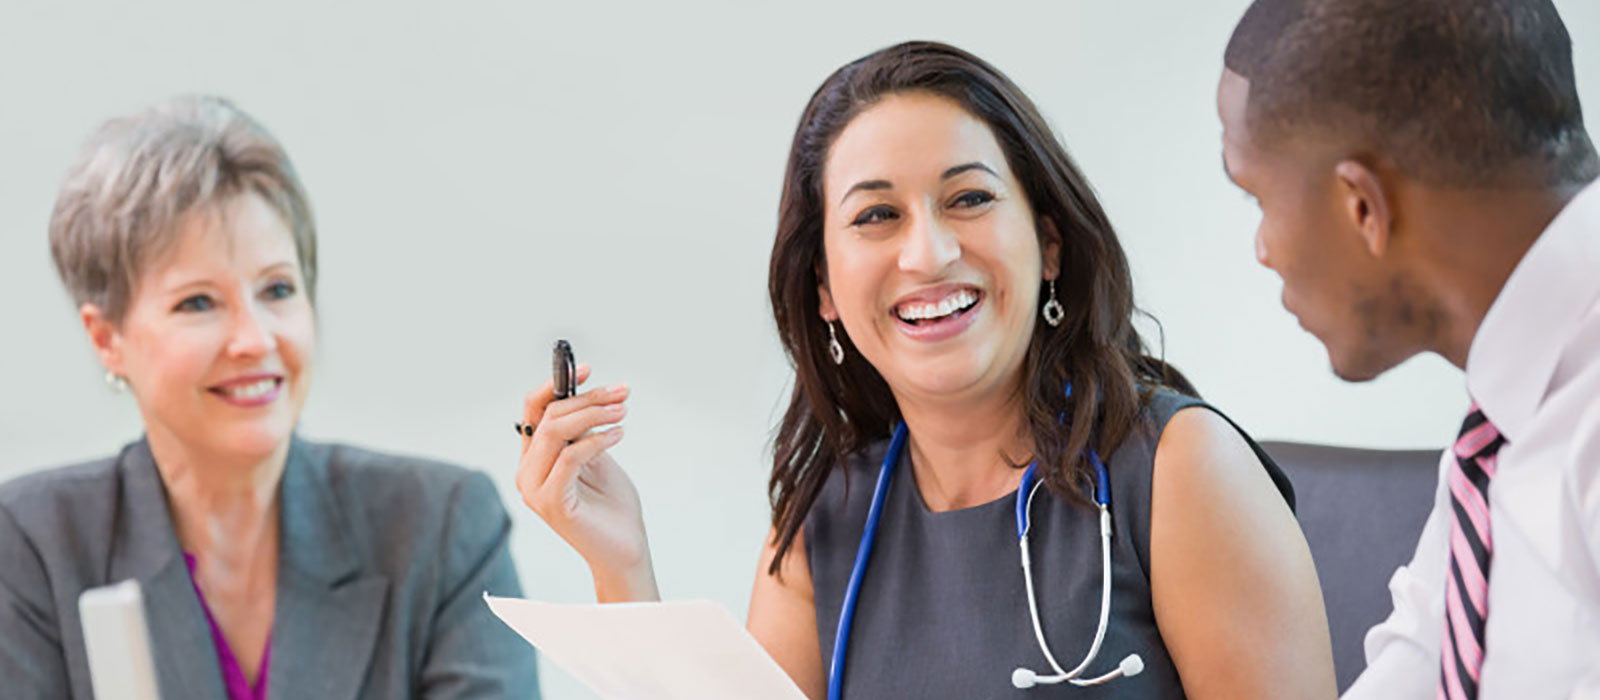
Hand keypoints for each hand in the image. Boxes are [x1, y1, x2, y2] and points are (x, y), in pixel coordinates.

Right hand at [516, 365, 659, 601]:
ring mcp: (535, 488)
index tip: (587, 369)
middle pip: (548, 417)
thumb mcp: (597, 457)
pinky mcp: (550, 502)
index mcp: (534, 459)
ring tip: (623, 411)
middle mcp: (527, 472)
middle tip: (621, 393)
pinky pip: (569, 457)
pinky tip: (618, 435)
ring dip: (594, 414)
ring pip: (555, 431)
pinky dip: (596, 440)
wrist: (624, 549)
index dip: (557, 386)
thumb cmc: (611, 506)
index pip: (534, 411)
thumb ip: (583, 431)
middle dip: (587, 399)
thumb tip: (585, 393)